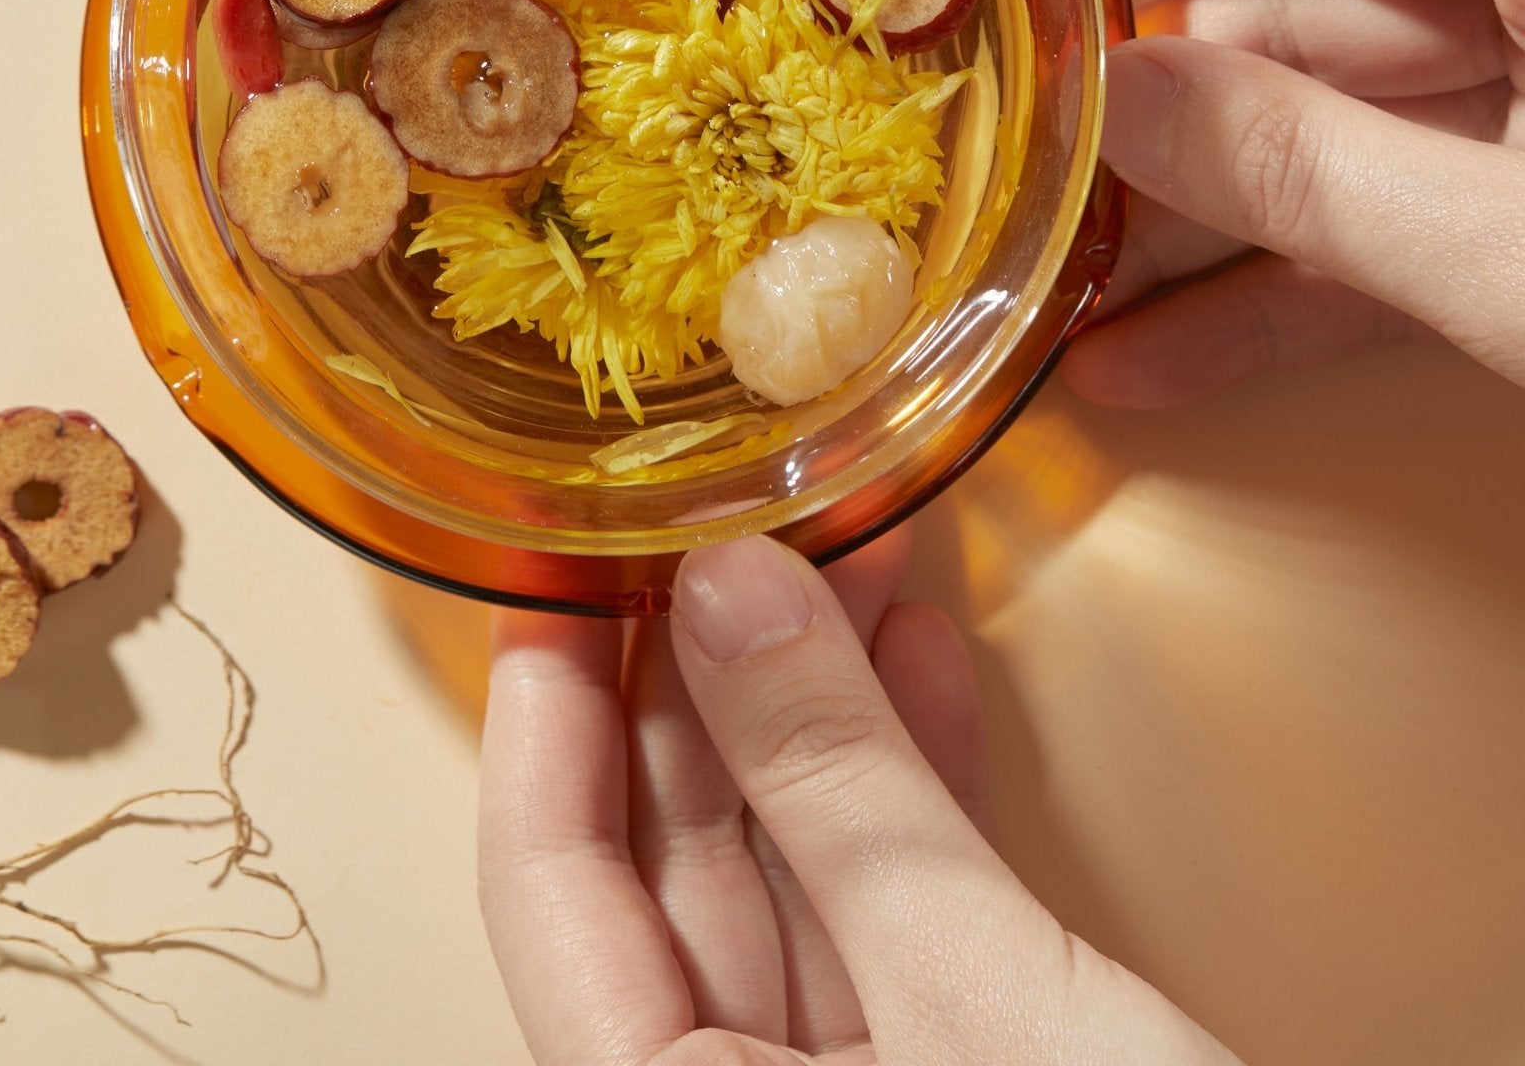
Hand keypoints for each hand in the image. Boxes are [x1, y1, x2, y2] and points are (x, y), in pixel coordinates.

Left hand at [479, 532, 1237, 1064]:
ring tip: (849, 552)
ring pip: (795, 870)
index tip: (558, 572)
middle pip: (676, 865)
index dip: (549, 712)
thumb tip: (725, 593)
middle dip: (717, 677)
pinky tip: (921, 661)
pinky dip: (912, 786)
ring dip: (829, 709)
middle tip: (733, 525)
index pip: (547, 885)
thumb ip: (837, 789)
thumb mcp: (978, 998)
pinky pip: (896, 913)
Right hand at [1062, 0, 1524, 412]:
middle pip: (1313, 15)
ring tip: (1049, 286)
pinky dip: (1285, 295)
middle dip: (1157, 104)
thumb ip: (1309, 167)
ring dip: (1197, 223)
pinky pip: (1395, 236)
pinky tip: (1148, 356)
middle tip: (1005, 157)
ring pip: (1336, 137)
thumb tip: (1109, 97)